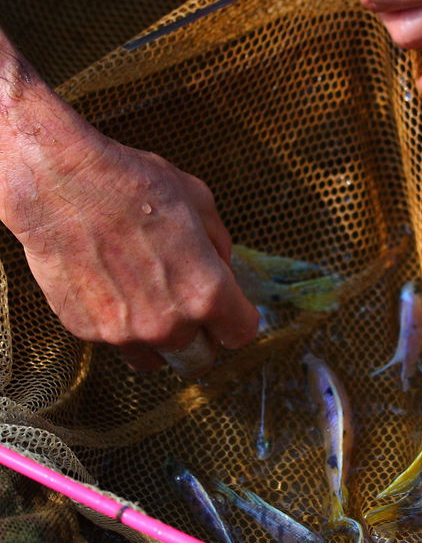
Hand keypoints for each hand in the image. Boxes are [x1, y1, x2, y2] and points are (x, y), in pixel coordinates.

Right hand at [0, 37, 258, 374]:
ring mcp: (124, 333)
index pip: (240, 334)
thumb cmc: (132, 184)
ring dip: (160, 339)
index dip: (237, 319)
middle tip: (190, 310)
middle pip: (200, 359)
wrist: (60, 182)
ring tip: (148, 300)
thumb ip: (219, 246)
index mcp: (206, 293)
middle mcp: (168, 324)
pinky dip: (120, 324)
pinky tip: (112, 287)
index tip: (231, 310)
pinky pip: (116, 342)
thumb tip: (223, 270)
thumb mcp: (199, 201)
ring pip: (157, 359)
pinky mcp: (87, 331)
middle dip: (201, 338)